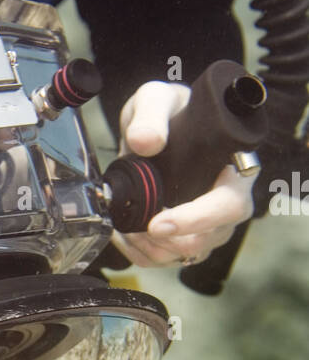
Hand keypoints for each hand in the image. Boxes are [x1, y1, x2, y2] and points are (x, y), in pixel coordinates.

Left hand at [110, 81, 254, 267]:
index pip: (227, 206)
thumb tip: (144, 141)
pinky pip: (168, 260)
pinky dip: (141, 254)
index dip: (194, 220)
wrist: (161, 127)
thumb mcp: (158, 98)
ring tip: (125, 226)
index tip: (158, 223)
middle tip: (132, 226)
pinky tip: (125, 234)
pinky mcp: (189, 237)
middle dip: (164, 240)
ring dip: (150, 249)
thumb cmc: (171, 113)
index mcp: (235, 170)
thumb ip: (152, 113)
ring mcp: (211, 224)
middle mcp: (229, 202)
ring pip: (185, 255)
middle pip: (206, 240)